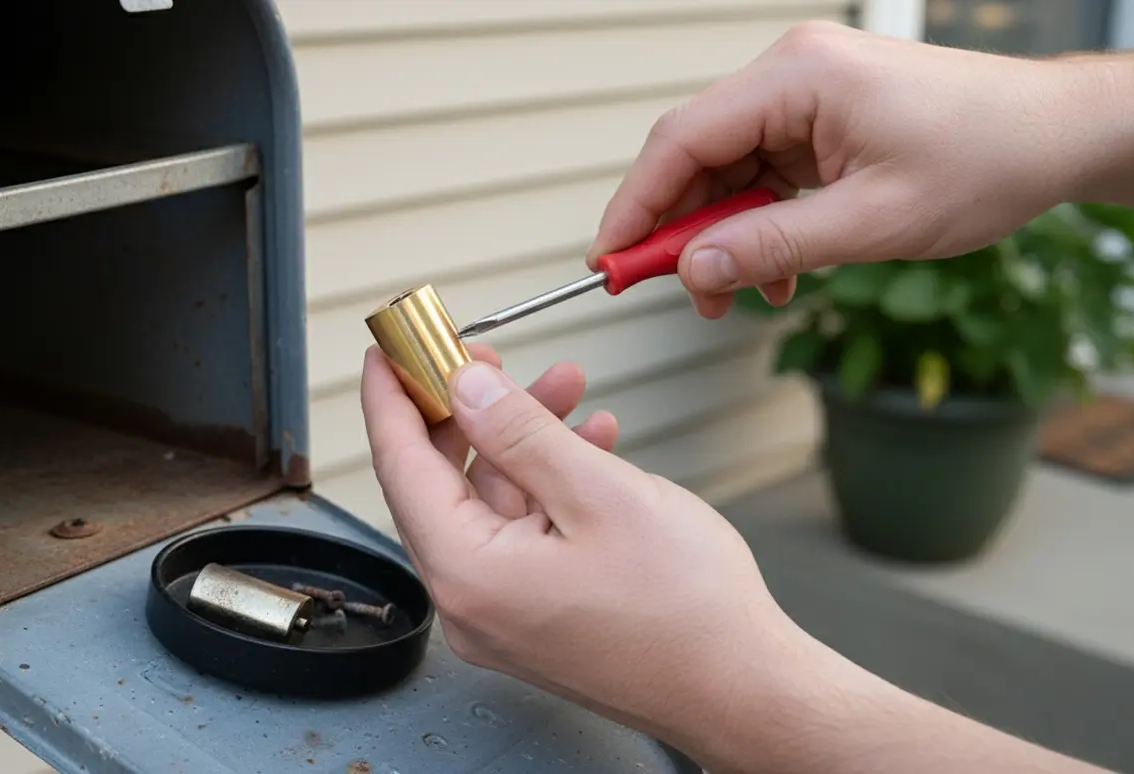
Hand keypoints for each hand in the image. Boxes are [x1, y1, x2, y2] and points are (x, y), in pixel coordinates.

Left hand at [360, 343, 815, 770]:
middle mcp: (471, 604)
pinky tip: (588, 444)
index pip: (399, 465)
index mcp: (469, 575)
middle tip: (486, 356)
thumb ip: (519, 432)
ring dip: (519, 441)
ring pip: (487, 503)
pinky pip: (519, 534)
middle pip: (438, 483)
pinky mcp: (535, 619)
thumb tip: (464, 387)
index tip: (389, 347)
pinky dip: (544, 484)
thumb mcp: (600, 493)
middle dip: (469, 409)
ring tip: (567, 387)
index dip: (392, 396)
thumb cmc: (687, 612)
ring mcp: (502, 617)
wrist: (744, 692)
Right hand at [588, 21, 1097, 317]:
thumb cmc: (985, 160)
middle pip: (696, 154)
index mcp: (797, 78)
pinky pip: (764, 174)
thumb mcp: (871, 221)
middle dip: (681, 229)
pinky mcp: (821, 120)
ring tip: (738, 295)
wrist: (1057, 136)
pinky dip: (759, 224)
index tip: (610, 261)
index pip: (681, 140)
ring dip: (724, 235)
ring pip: (727, 170)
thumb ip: (773, 246)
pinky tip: (778, 269)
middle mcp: (791, 74)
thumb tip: (695, 271)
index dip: (635, 205)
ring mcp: (806, 95)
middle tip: (679, 293)